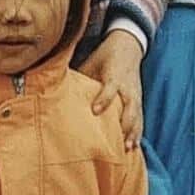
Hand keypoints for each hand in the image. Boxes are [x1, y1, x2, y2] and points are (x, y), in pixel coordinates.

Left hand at [80, 29, 144, 150]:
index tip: (95, 111)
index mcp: (114, 75)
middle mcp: (128, 87)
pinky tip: (133, 148)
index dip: (104, 99)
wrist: (128, 45)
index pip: (111, 88)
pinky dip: (137, 133)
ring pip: (137, 115)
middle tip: (118, 141)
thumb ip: (79, 77)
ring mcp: (135, 95)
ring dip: (133, 132)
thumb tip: (54, 91)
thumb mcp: (91, 62)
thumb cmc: (105, 55)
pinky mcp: (139, 100)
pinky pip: (140, 118)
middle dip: (125, 124)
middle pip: (130, 107)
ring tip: (128, 149)